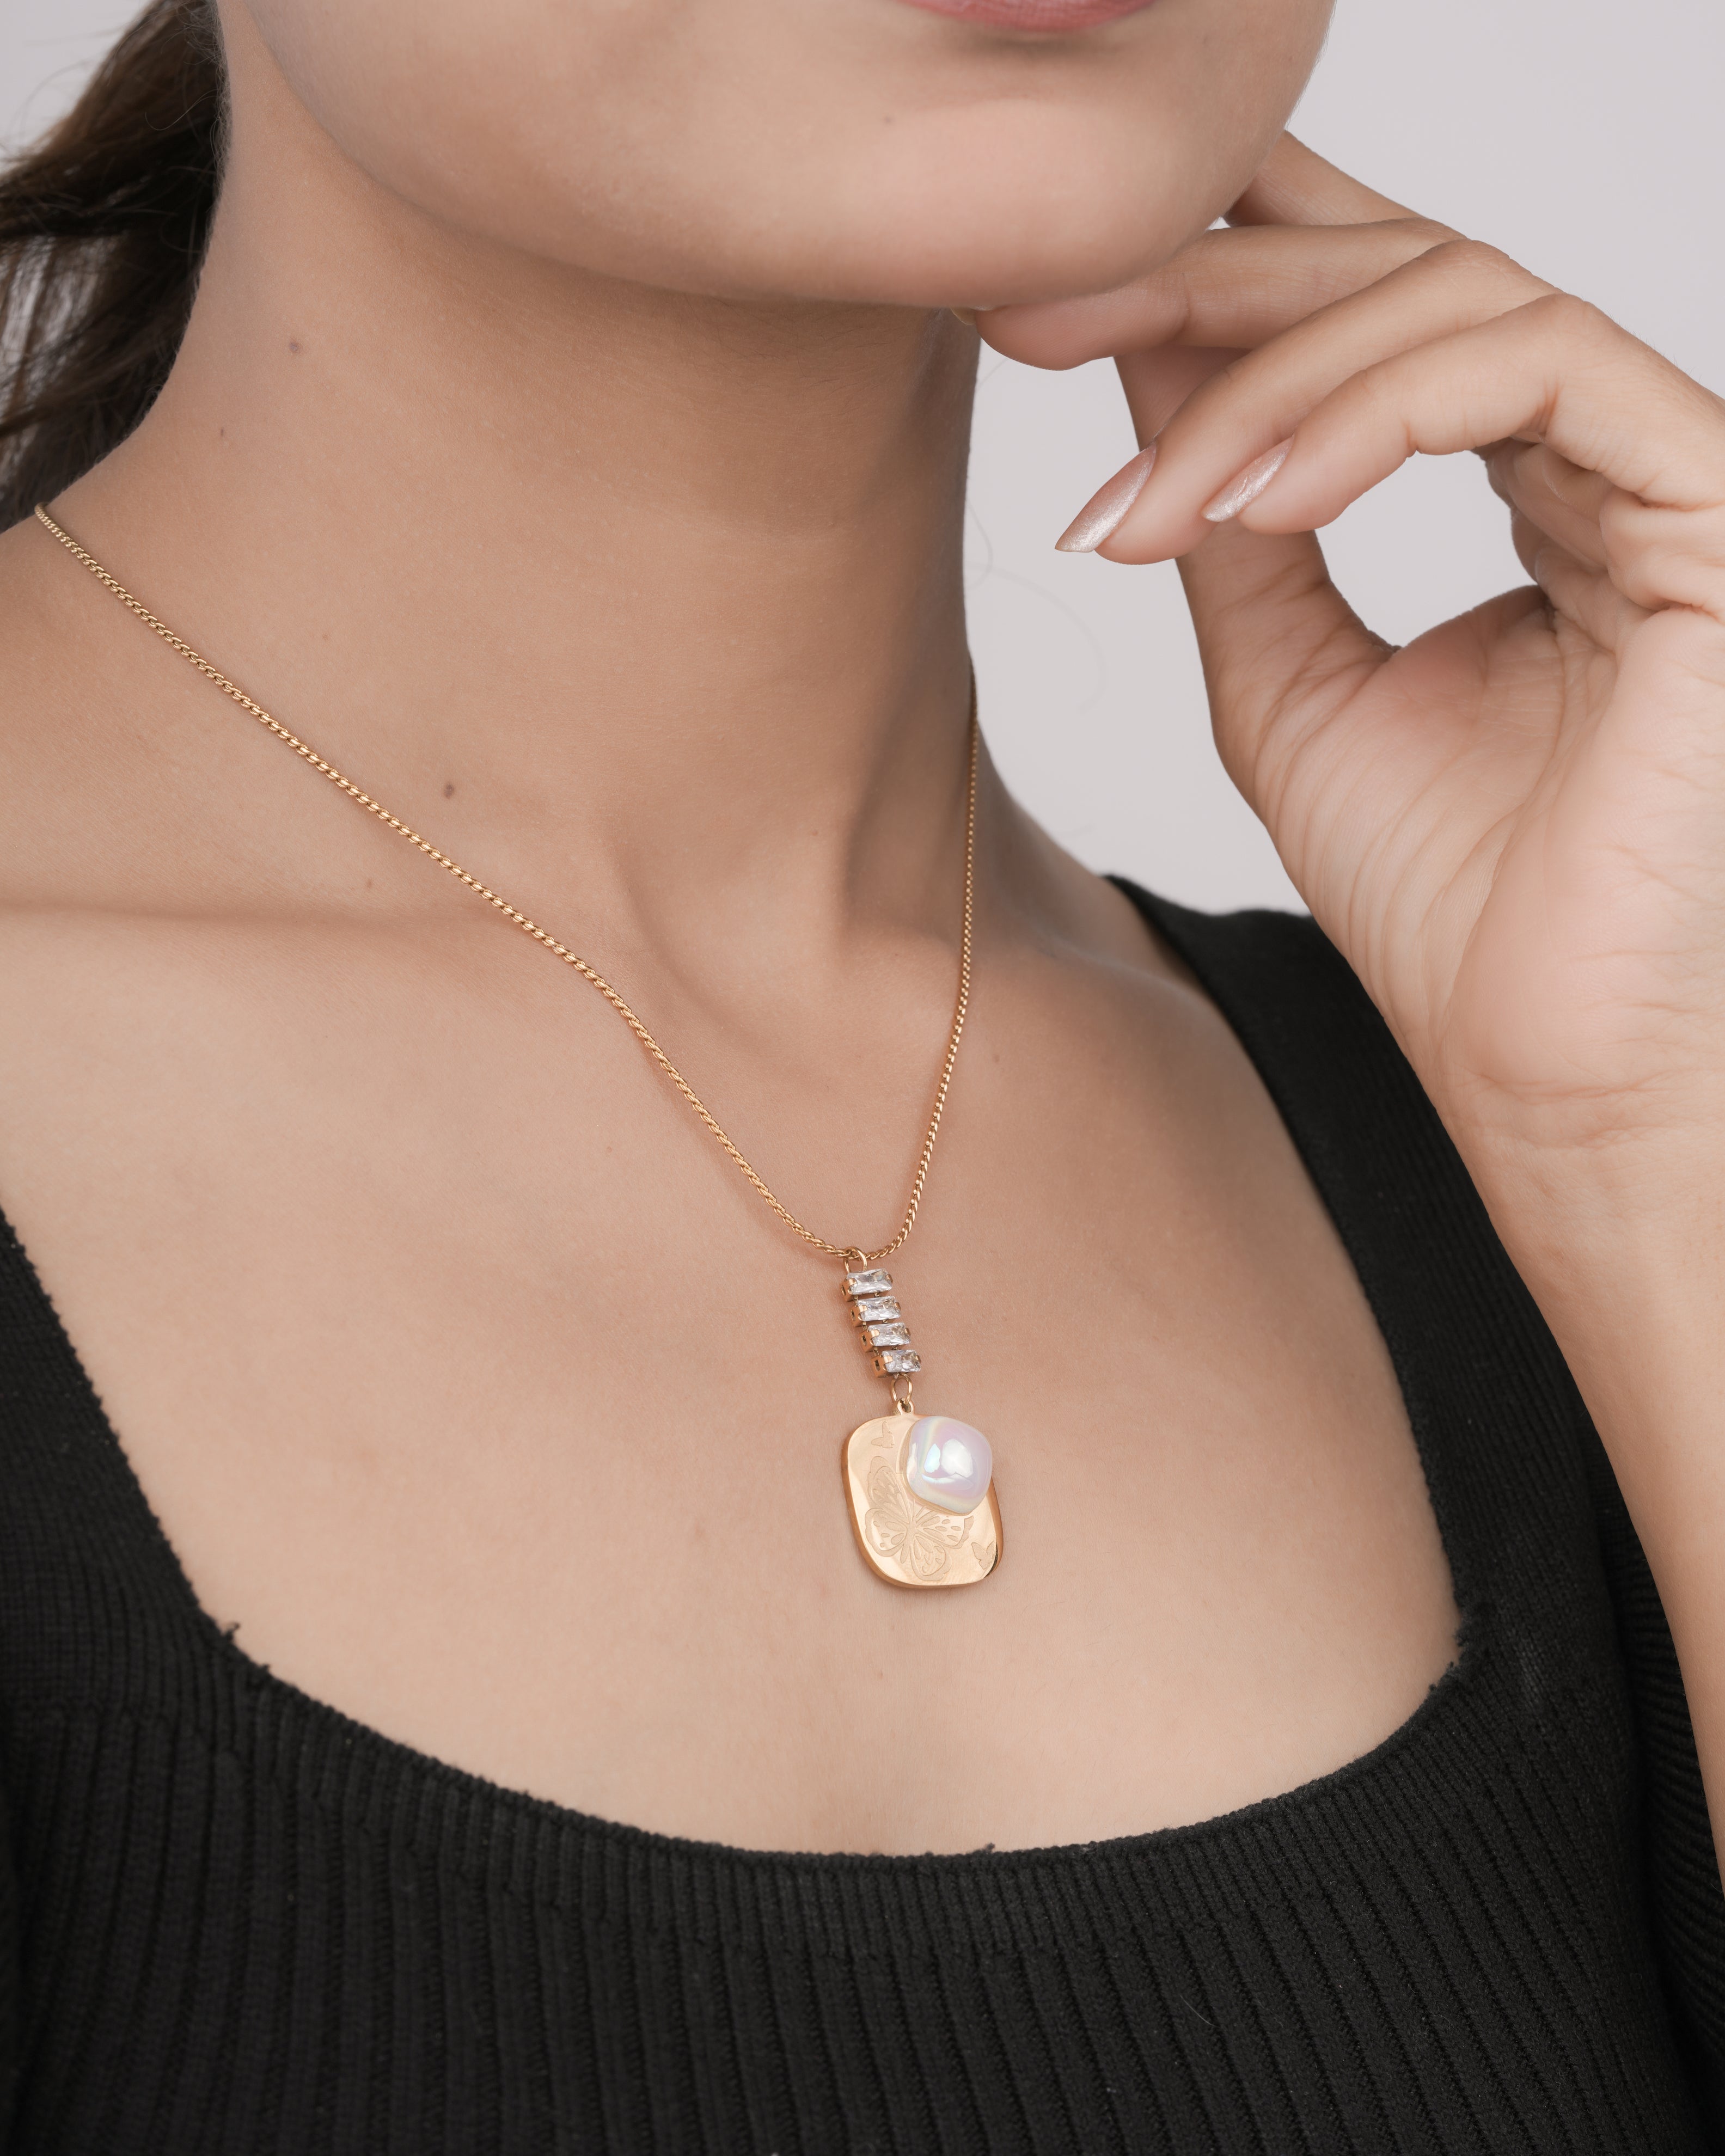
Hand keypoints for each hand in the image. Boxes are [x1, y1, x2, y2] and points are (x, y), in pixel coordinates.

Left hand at [978, 138, 1724, 1237]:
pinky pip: (1537, 367)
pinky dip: (1372, 414)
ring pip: (1462, 295)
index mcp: (1527, 482)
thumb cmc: (1439, 902)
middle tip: (1042, 323)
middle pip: (1406, 266)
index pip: (1382, 301)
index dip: (1229, 258)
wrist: (1539, 1060)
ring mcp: (1664, 470)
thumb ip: (1235, 514)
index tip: (1047, 299)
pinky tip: (1251, 506)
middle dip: (1212, 288)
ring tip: (1144, 504)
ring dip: (1265, 380)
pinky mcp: (1712, 508)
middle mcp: (1601, 455)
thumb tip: (1146, 355)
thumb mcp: (1284, 675)